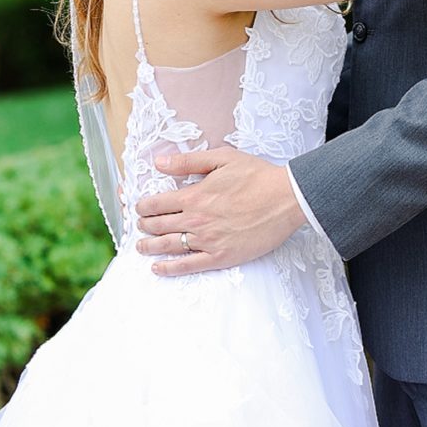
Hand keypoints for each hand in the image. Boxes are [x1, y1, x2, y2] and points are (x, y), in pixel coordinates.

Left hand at [135, 147, 304, 275]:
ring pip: (168, 246)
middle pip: (158, 226)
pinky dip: (169, 268)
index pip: (157, 203)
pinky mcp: (220, 257)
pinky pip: (188, 265)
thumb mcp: (222, 158)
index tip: (140, 207)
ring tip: (141, 247)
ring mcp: (207, 240)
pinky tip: (158, 268)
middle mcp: (196, 220)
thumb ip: (188, 161)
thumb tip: (159, 162)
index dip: (143, 206)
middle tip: (140, 226)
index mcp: (195, 195)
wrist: (285, 199)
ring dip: (149, 247)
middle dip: (144, 225)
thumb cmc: (257, 175)